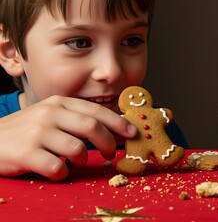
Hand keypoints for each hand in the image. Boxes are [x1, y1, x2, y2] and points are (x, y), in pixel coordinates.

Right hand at [0, 95, 136, 180]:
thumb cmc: (25, 130)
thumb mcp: (50, 115)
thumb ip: (75, 119)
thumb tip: (111, 131)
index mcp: (59, 103)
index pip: (97, 111)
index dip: (118, 123)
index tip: (132, 133)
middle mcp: (50, 113)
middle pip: (92, 127)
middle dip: (109, 143)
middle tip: (111, 154)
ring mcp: (37, 132)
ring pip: (77, 148)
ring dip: (83, 160)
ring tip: (75, 162)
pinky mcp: (26, 153)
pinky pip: (57, 167)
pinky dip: (62, 173)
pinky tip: (57, 171)